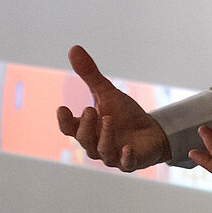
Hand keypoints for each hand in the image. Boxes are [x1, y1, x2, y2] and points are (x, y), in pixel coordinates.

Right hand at [57, 45, 170, 171]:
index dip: (64, 121)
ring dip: (104, 137)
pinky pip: (126, 164)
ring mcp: (113, 155)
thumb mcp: (106, 92)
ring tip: (108, 119)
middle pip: (85, 140)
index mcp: (88, 129)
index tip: (62, 108)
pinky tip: (128, 148)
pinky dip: (126, 158)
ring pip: (103, 151)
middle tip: (90, 110)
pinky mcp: (131, 162)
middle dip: (86, 126)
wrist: (149, 131)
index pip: (70, 128)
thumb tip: (73, 48)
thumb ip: (89, 75)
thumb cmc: (123, 114)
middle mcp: (96, 144)